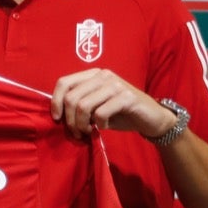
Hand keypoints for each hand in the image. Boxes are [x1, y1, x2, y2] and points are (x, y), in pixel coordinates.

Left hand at [51, 68, 173, 137]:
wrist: (151, 118)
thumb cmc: (120, 114)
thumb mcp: (95, 107)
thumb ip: (79, 105)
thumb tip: (58, 114)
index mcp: (93, 75)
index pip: (64, 82)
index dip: (55, 102)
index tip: (57, 119)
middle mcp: (103, 75)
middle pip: (71, 97)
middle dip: (70, 120)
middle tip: (76, 132)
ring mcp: (116, 85)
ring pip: (83, 106)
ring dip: (81, 124)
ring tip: (87, 132)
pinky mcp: (127, 97)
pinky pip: (101, 113)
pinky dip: (98, 125)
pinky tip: (103, 127)